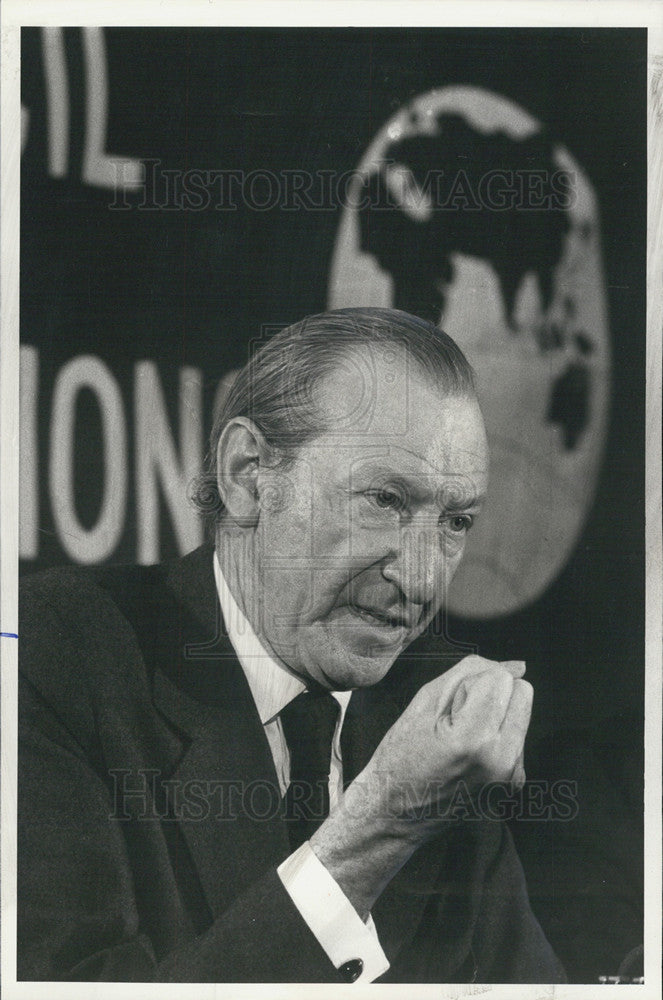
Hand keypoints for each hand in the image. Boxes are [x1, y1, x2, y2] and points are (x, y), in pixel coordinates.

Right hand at [310, 655, 532, 917]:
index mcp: (475, 739)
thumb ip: (469, 674)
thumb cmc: (400, 756)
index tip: (451, 703)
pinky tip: (469, 754)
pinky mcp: (514, 785)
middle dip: (493, 693)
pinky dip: (497, 736)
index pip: (502, 678)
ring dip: (497, 714)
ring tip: (461, 737)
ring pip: (522, 713)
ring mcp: (512, 776)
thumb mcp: (422, 703)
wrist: (395, 815)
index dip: (474, 681)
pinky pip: (517, 739)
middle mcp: (502, 760)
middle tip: (459, 716)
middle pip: (523, 692)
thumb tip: (516, 666)